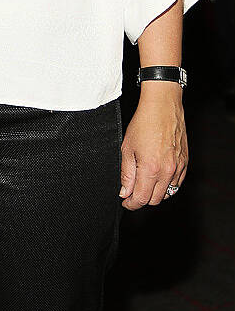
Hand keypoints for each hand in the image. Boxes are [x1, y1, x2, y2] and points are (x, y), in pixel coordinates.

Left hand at [119, 84, 186, 209]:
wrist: (163, 107)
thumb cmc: (143, 123)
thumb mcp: (127, 148)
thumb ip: (126, 173)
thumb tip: (125, 192)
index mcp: (150, 168)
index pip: (142, 199)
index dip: (131, 203)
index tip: (126, 201)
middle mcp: (167, 171)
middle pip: (155, 199)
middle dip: (142, 199)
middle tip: (132, 192)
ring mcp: (178, 168)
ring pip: (167, 193)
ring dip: (155, 193)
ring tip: (144, 183)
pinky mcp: (185, 163)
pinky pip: (177, 183)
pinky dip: (167, 185)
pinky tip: (158, 176)